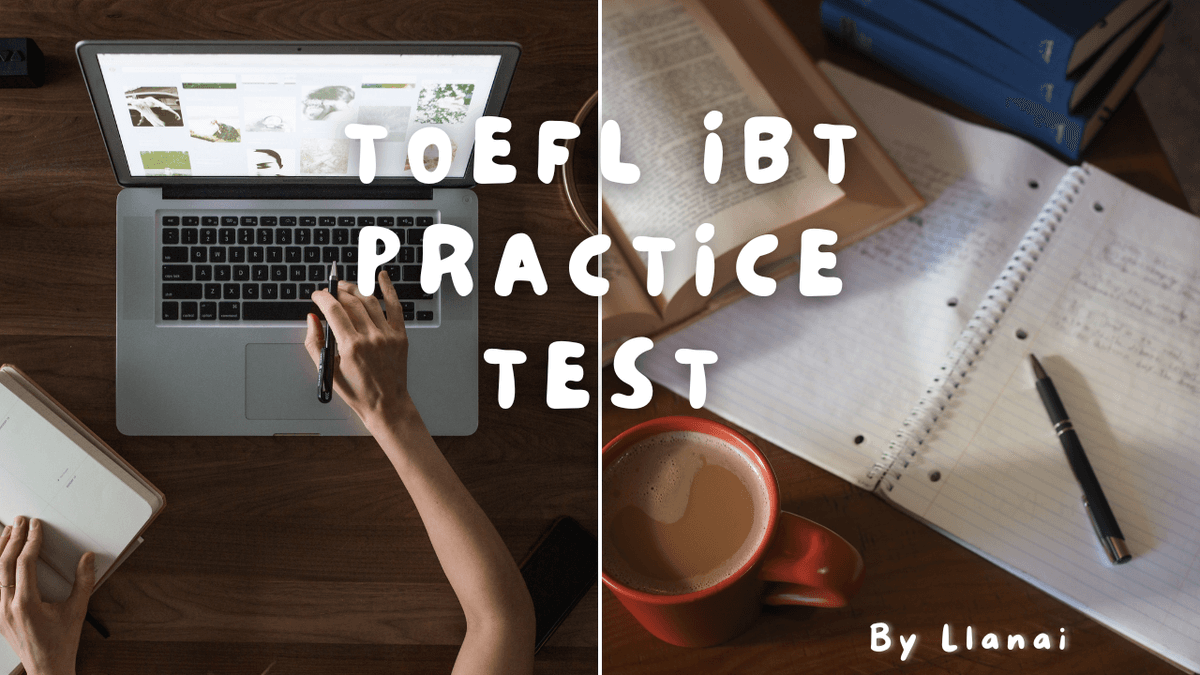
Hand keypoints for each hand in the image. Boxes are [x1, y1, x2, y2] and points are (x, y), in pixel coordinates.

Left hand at [0, 517, 94, 674]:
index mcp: (26, 604)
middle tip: (21, 521)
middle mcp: (7, 606)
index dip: (31, 541)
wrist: (46, 668)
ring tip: (7, 532)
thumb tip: (87, 558)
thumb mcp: (77, 611)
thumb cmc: (61, 643)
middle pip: (3, 563)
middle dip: (12, 538)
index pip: (24, 563)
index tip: (37, 526)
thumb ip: (83, 582)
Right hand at [305, 270, 414, 427]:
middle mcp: (371, 337)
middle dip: (337, 292)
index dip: (322, 297)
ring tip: (345, 287)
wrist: (387, 404)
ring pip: (370, 301)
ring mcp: (388, 335)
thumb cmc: (357, 391)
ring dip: (355, 289)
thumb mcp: (327, 369)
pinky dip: (389, 289)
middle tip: (329, 291)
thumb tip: (312, 318)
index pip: (333, 310)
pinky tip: (382, 276)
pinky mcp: (401, 336)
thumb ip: (314, 342)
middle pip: (351, 302)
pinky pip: (395, 306)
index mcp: (351, 346)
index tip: (316, 295)